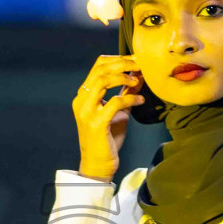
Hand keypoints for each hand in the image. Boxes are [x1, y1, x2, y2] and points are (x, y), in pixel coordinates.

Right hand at [72, 54, 145, 179]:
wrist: (98, 165)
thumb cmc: (107, 138)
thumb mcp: (119, 111)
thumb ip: (125, 93)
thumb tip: (140, 75)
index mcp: (84, 95)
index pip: (97, 66)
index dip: (117, 59)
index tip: (136, 59)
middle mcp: (81, 101)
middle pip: (99, 70)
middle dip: (122, 63)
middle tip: (140, 64)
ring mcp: (87, 112)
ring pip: (102, 81)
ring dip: (123, 77)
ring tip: (138, 80)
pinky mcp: (96, 124)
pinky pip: (114, 102)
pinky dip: (130, 98)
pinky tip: (140, 100)